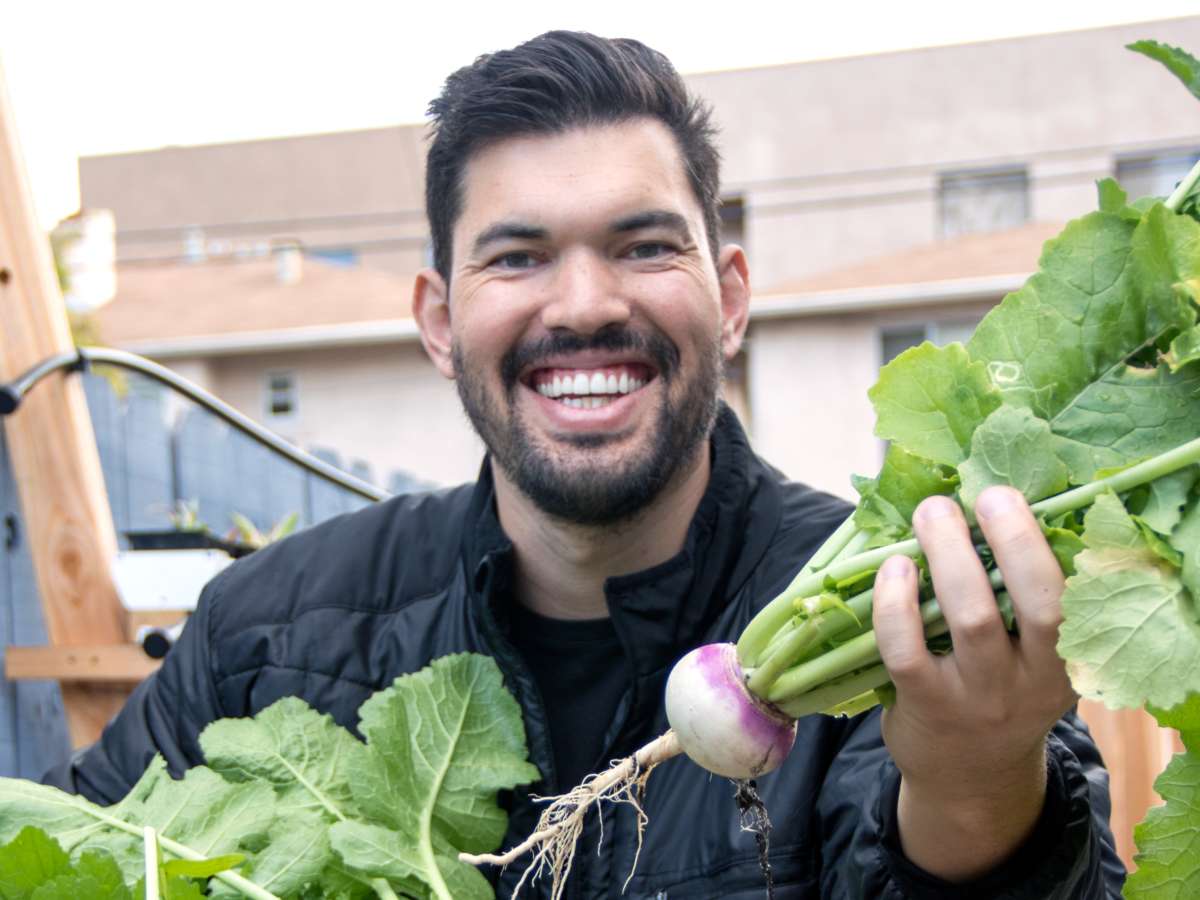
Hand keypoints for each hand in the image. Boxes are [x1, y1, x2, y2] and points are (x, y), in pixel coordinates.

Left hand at [871, 486, 1077, 881]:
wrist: (970, 779)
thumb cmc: (997, 691)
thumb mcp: (1031, 657)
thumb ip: (1019, 599)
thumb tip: (978, 502)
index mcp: (1070, 658)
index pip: (1073, 595)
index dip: (1041, 541)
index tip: (1010, 494)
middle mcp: (1034, 680)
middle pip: (1037, 602)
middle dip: (1011, 539)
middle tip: (979, 494)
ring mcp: (981, 695)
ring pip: (972, 618)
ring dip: (949, 556)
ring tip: (931, 513)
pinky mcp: (928, 706)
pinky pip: (908, 649)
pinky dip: (896, 603)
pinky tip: (893, 568)